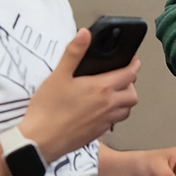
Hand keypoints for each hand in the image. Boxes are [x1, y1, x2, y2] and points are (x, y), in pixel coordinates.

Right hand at [19, 28, 139, 159]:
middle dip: (131, 83)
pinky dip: (114, 113)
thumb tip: (85, 34)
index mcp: (102, 88)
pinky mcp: (98, 132)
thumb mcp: (59, 75)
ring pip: (127, 109)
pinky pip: (115, 121)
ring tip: (114, 93)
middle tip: (122, 76)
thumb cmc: (48, 109)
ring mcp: (105, 121)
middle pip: (133, 93)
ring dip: (125, 100)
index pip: (130, 73)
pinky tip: (100, 110)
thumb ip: (74, 53)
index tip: (133, 59)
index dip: (134, 64)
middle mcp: (108, 105)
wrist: (40, 141)